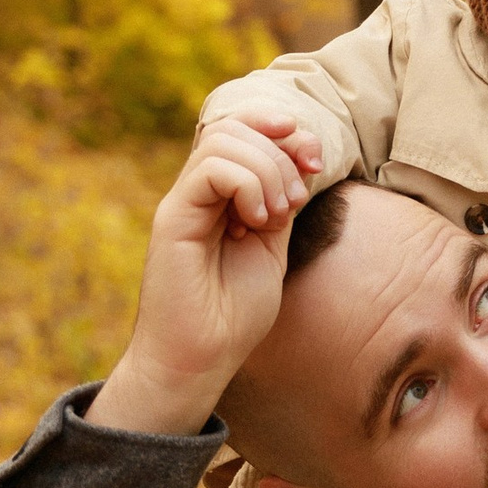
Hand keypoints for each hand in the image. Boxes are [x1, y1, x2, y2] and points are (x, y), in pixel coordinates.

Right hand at [89, 123, 310, 435]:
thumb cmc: (233, 315)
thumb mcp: (273, 247)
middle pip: (236, 126)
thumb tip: (299, 159)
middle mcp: (198, 192)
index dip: (282, 129)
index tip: (315, 159)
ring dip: (267, 170)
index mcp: (221, 196)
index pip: (243, 128)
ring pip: (223, 139)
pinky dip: (247, 184)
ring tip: (277, 215)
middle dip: (282, 148)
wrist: (199, 360)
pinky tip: (257, 221)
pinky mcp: (172, 218)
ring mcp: (183, 202)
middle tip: (297, 198)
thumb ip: (281, 203)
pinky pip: (210, 169)